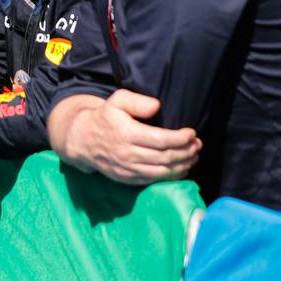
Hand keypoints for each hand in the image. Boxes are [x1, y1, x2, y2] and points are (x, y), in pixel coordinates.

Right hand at [48, 90, 201, 184]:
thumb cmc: (104, 117)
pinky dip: (172, 176)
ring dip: (183, 165)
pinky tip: (181, 168)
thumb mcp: (116, 101)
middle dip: (187, 152)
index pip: (162, 140)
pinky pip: (154, 180)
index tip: (192, 132)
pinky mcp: (128, 179)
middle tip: (198, 144)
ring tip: (194, 155)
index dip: (181, 138)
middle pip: (166, 157)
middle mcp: (127, 154)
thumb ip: (136, 101)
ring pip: (163, 172)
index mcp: (126, 133)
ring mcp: (127, 169)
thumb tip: (157, 106)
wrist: (82, 139)